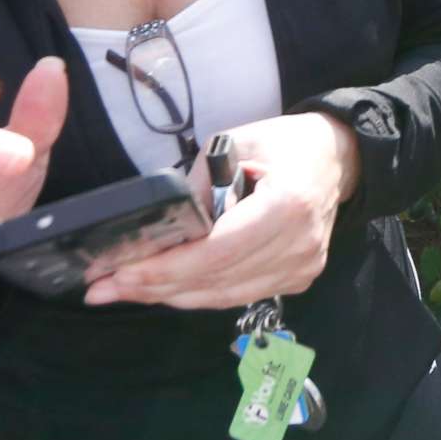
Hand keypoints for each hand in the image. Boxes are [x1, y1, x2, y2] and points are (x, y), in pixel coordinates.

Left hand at [83, 111, 360, 310]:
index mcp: (288, 205)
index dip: (167, 267)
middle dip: (154, 286)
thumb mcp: (238, 143)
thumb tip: (161, 220)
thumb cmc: (286, 143)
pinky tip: (164, 290)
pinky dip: (198, 294)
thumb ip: (200, 181)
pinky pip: (237, 295)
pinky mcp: (297, 280)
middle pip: (216, 279)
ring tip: (122, 292)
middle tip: (102, 288)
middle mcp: (299, 245)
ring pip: (223, 295)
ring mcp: (301, 268)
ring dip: (169, 296)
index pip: (218, 251)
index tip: (122, 271)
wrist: (338, 159)